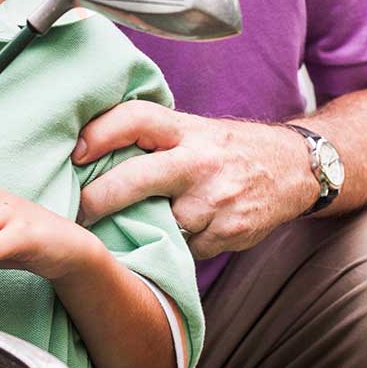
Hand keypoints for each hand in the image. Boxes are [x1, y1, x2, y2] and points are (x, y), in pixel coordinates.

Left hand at [73, 102, 317, 258]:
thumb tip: (86, 151)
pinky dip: (173, 246)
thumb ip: (150, 139)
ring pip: (159, 223)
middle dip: (98, 198)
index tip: (74, 152)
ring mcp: (215, 200)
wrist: (292, 169)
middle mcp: (199, 162)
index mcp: (185, 130)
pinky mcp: (228, 233)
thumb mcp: (191, 131)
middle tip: (76, 211)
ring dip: (138, 228)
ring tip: (124, 228)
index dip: (100, 133)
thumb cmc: (224, 149)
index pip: (136, 119)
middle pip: (136, 180)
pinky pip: (184, 247)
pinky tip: (171, 238)